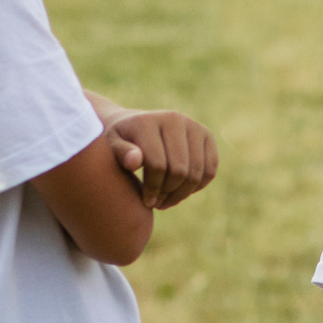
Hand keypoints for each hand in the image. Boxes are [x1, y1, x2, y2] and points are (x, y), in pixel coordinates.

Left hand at [100, 107, 217, 208]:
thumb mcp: (112, 146)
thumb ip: (121, 153)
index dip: (152, 189)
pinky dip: (198, 186)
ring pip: (196, 173)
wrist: (136, 124)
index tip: (146, 201)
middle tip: (157, 203)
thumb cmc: (122, 141)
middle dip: (168, 193)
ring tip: (167, 200)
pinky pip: (210, 169)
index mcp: (149, 121)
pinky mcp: (207, 135)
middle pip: (180, 170)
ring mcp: (194, 126)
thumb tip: (135, 160)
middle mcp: (175, 119)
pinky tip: (181, 191)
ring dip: (182, 194)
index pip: (157, 165)